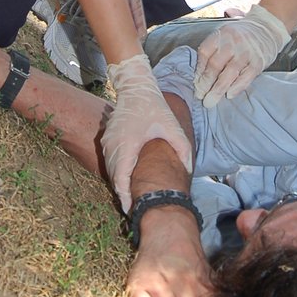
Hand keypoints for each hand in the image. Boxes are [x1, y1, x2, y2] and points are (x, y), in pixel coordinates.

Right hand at [104, 54, 192, 212]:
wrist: (135, 87)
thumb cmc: (153, 106)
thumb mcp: (172, 126)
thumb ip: (182, 147)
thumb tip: (189, 169)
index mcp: (127, 144)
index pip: (120, 178)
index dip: (124, 196)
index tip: (131, 209)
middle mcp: (113, 145)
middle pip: (114, 177)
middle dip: (123, 194)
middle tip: (136, 208)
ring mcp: (107, 142)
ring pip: (110, 170)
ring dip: (120, 184)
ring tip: (133, 198)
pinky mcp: (107, 139)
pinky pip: (110, 161)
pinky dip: (117, 173)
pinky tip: (129, 180)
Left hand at [193, 3, 290, 107]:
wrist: (267, 28)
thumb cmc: (241, 36)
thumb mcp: (225, 35)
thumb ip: (213, 50)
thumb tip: (200, 75)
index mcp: (221, 34)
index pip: (204, 53)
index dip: (198, 70)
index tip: (195, 83)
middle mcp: (233, 42)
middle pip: (215, 65)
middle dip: (205, 83)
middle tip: (200, 96)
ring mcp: (246, 52)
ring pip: (229, 73)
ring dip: (218, 90)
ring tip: (210, 101)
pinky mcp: (258, 61)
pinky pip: (245, 77)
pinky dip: (236, 88)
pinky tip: (229, 95)